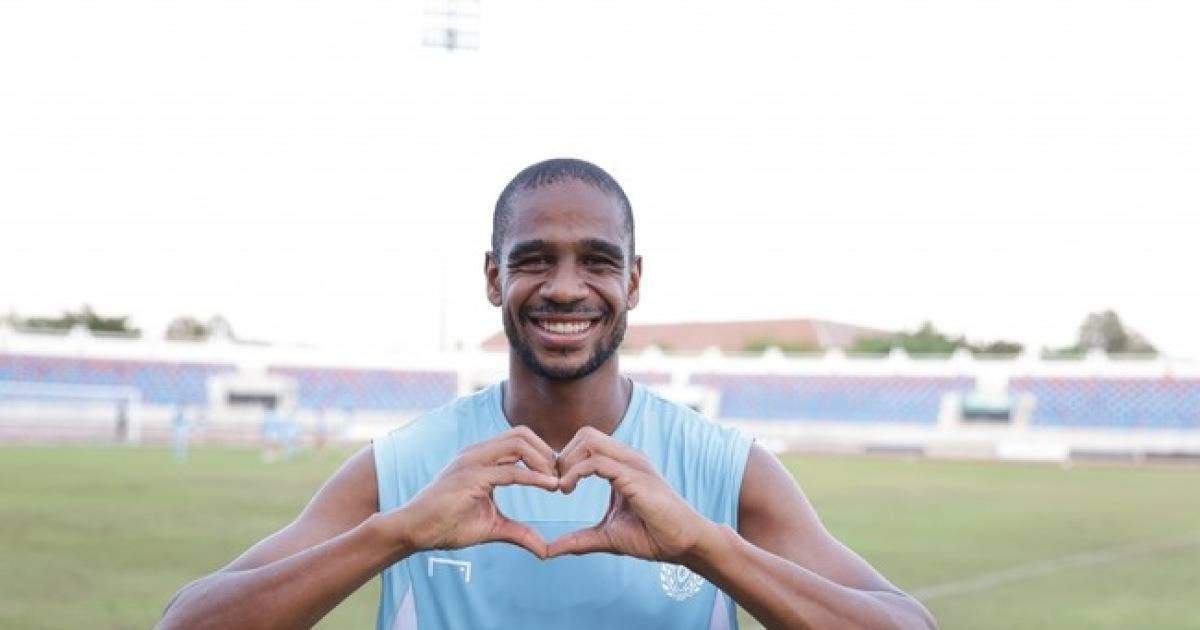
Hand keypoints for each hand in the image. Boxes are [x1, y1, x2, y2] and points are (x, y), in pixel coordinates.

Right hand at [394, 426, 559, 557]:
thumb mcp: (493, 527)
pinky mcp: (470, 476)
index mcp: (481, 457)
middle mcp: (477, 452)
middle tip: (560, 476)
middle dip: (546, 452)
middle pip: (522, 433)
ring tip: (555, 482)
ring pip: (518, 443)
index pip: (519, 439)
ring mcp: (472, 461)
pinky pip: (510, 471)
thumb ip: (519, 532)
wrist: (414, 530)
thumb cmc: (448, 525)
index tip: (558, 477)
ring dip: (543, 460)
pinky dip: (533, 477)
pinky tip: (548, 487)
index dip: (543, 454)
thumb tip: (544, 550)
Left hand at [547, 426, 712, 561]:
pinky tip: (568, 490)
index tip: (556, 486)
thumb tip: (549, 551)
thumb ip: (579, 539)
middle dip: (563, 456)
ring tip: (562, 488)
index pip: (587, 443)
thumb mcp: (606, 536)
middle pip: (585, 433)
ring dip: (567, 461)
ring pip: (589, 439)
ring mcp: (633, 463)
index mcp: (623, 465)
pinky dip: (575, 472)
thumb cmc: (652, 537)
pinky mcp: (634, 476)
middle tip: (556, 485)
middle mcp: (628, 458)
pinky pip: (597, 461)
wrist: (683, 544)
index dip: (565, 460)